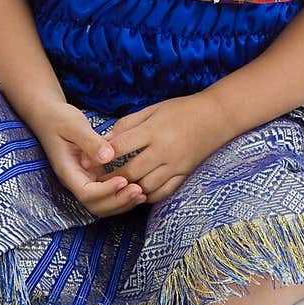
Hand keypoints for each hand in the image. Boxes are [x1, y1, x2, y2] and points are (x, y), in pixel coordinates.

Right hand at [31, 99, 147, 217]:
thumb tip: (108, 157)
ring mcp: (83, 179)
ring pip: (102, 204)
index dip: (106, 191)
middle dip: (118, 201)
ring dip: (121, 202)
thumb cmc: (59, 118)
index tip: (124, 180)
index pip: (86, 193)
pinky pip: (106, 193)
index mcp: (67, 171)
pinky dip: (121, 195)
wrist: (49, 115)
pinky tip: (137, 188)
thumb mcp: (74, 125)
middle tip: (139, 190)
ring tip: (142, 193)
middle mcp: (75, 180)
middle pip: (95, 205)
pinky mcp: (92, 175)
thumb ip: (90, 141)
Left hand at [83, 93, 229, 204]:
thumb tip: (105, 139)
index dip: (101, 155)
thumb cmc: (181, 109)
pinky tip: (138, 190)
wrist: (216, 117)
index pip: (121, 146)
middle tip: (96, 180)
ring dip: (128, 188)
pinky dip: (148, 195)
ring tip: (116, 186)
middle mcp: (164, 150)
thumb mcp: (153, 109)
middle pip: (131, 171)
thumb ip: (128, 124)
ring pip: (145, 186)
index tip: (86, 161)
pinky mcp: (184, 174)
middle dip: (111, 177)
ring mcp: (175, 165)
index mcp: (154, 130)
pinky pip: (163, 193)